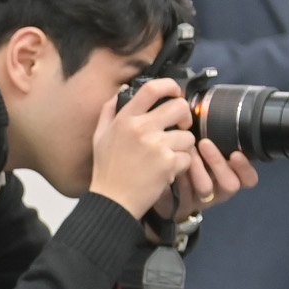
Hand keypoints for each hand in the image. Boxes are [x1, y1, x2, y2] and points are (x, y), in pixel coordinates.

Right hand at [89, 77, 198, 218]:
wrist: (112, 202)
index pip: (153, 88)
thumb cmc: (106, 170)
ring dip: (182, 147)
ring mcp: (156, 146)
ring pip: (188, 136)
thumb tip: (123, 88)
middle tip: (180, 128)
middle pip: (180, 107)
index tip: (175, 94)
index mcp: (125, 119)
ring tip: (167, 157)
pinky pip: (187, 157)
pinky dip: (180, 166)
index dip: (170, 86)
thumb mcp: (100, 137)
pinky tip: (166, 172)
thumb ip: (109, 111)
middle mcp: (141, 128)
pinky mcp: (168, 163)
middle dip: (185, 117)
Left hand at [150, 136, 258, 222]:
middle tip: (204, 143)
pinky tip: (172, 162)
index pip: (248, 179)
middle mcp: (218, 191)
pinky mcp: (181, 204)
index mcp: (230, 176)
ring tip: (186, 151)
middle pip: (230, 185)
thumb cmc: (187, 159)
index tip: (236, 153)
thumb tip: (209, 112)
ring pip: (205, 189)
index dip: (245, 168)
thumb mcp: (203, 149)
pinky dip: (178, 176)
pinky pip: (182, 193)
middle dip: (218, 163)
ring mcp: (200, 200)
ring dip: (197, 168)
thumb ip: (213, 138)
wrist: (161, 182)